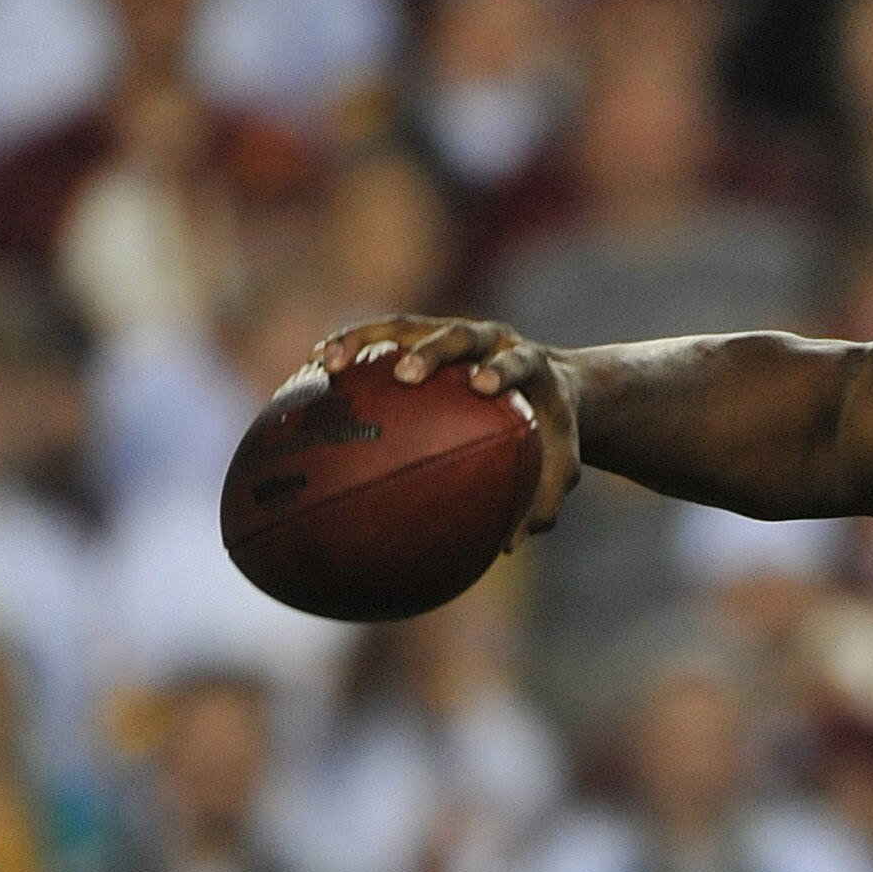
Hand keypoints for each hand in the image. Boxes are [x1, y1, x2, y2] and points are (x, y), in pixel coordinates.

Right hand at [312, 312, 579, 540]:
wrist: (549, 385)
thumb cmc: (551, 434)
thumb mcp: (560, 467)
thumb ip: (544, 501)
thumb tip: (509, 545)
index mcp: (530, 366)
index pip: (518, 361)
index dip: (501, 369)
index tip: (482, 385)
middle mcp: (490, 340)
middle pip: (460, 334)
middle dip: (432, 350)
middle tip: (405, 373)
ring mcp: (451, 332)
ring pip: (406, 327)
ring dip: (366, 340)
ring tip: (328, 363)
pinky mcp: (421, 334)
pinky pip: (379, 337)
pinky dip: (348, 348)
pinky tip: (312, 369)